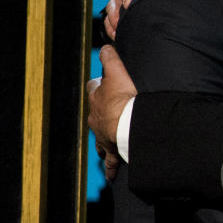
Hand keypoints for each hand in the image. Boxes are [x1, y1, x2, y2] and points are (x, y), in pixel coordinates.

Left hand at [86, 46, 137, 177]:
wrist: (129, 124)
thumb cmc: (125, 98)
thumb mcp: (118, 71)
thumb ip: (110, 57)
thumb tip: (106, 47)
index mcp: (98, 100)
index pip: (94, 88)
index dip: (99, 85)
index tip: (105, 84)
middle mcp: (96, 119)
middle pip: (95, 114)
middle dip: (101, 113)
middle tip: (111, 112)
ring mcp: (103, 137)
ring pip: (100, 139)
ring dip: (105, 140)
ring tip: (110, 141)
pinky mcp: (113, 151)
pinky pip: (111, 161)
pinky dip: (111, 167)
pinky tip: (112, 175)